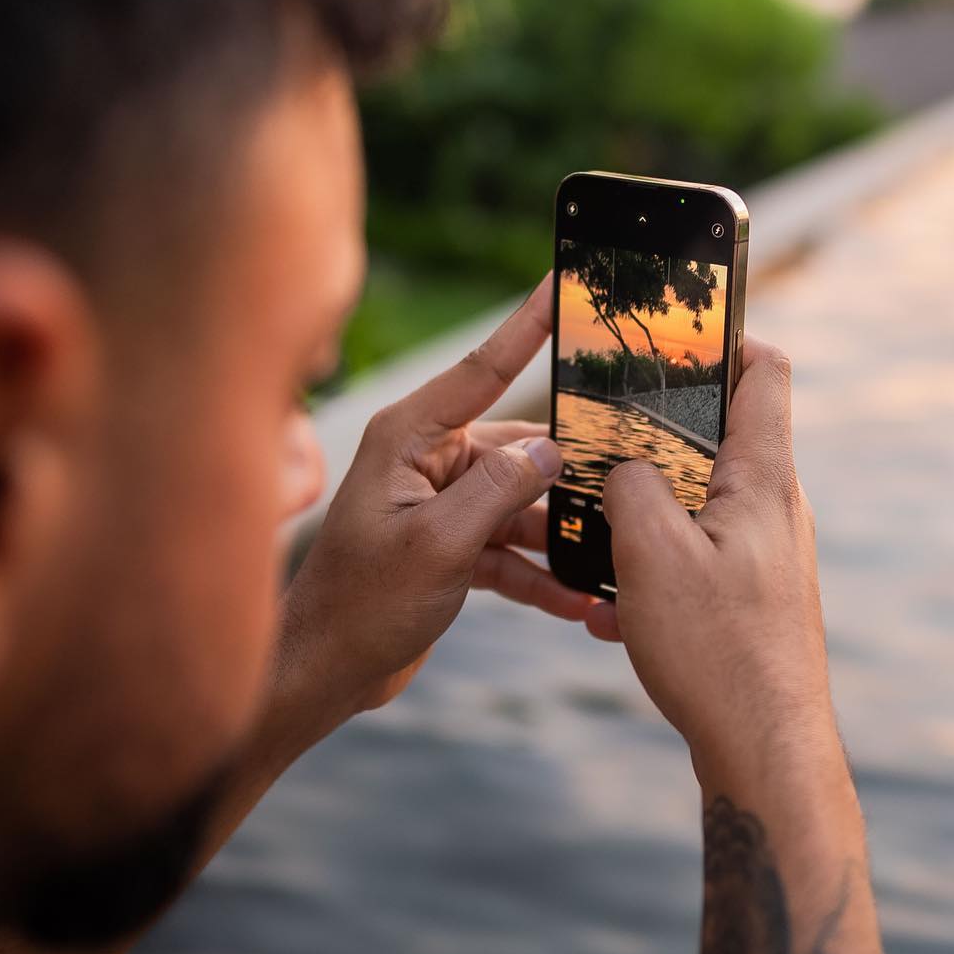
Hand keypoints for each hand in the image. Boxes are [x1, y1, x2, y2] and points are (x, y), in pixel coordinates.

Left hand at [284, 276, 591, 718]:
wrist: (322, 674)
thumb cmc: (361, 605)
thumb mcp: (438, 546)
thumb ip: (499, 492)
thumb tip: (553, 450)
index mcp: (410, 436)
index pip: (485, 368)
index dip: (530, 323)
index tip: (566, 279)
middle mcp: (427, 458)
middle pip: (519, 444)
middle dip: (569, 466)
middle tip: (632, 469)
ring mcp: (441, 502)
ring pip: (522, 500)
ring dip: (559, 532)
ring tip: (612, 554)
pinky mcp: (451, 544)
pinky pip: (510, 547)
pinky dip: (540, 574)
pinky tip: (578, 601)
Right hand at [596, 339, 836, 777]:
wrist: (766, 753)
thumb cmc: (717, 649)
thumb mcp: (650, 553)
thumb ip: (630, 485)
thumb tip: (623, 464)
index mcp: (762, 478)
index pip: (765, 373)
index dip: (726, 340)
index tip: (675, 334)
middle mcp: (775, 509)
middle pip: (721, 438)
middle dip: (657, 435)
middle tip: (601, 438)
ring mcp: (768, 557)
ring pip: (699, 505)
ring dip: (646, 513)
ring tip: (594, 536)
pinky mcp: (755, 601)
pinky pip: (697, 562)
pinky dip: (655, 572)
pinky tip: (611, 613)